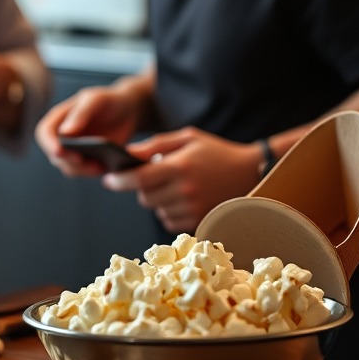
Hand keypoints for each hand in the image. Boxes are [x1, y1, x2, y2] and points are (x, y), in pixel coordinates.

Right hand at [35, 85, 143, 178]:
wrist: (127, 111)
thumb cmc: (108, 101)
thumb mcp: (96, 100)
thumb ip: (81, 113)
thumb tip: (64, 132)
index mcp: (59, 119)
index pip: (44, 133)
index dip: (48, 143)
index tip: (60, 150)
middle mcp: (62, 137)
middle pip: (55, 155)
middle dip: (69, 161)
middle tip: (86, 160)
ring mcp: (74, 151)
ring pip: (69, 168)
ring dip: (82, 170)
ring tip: (100, 165)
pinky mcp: (87, 161)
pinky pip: (85, 172)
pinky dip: (93, 172)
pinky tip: (107, 167)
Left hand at [101, 127, 261, 233]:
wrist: (250, 172)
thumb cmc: (215, 151)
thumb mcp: (187, 138)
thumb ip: (155, 145)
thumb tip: (128, 154)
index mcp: (180, 167)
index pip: (140, 178)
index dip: (120, 180)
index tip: (109, 179)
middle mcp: (185, 190)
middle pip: (145, 197)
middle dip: (142, 187)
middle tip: (155, 176)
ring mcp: (193, 209)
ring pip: (156, 209)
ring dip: (157, 199)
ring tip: (174, 185)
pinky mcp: (199, 221)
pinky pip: (169, 221)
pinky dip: (169, 211)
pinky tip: (182, 198)